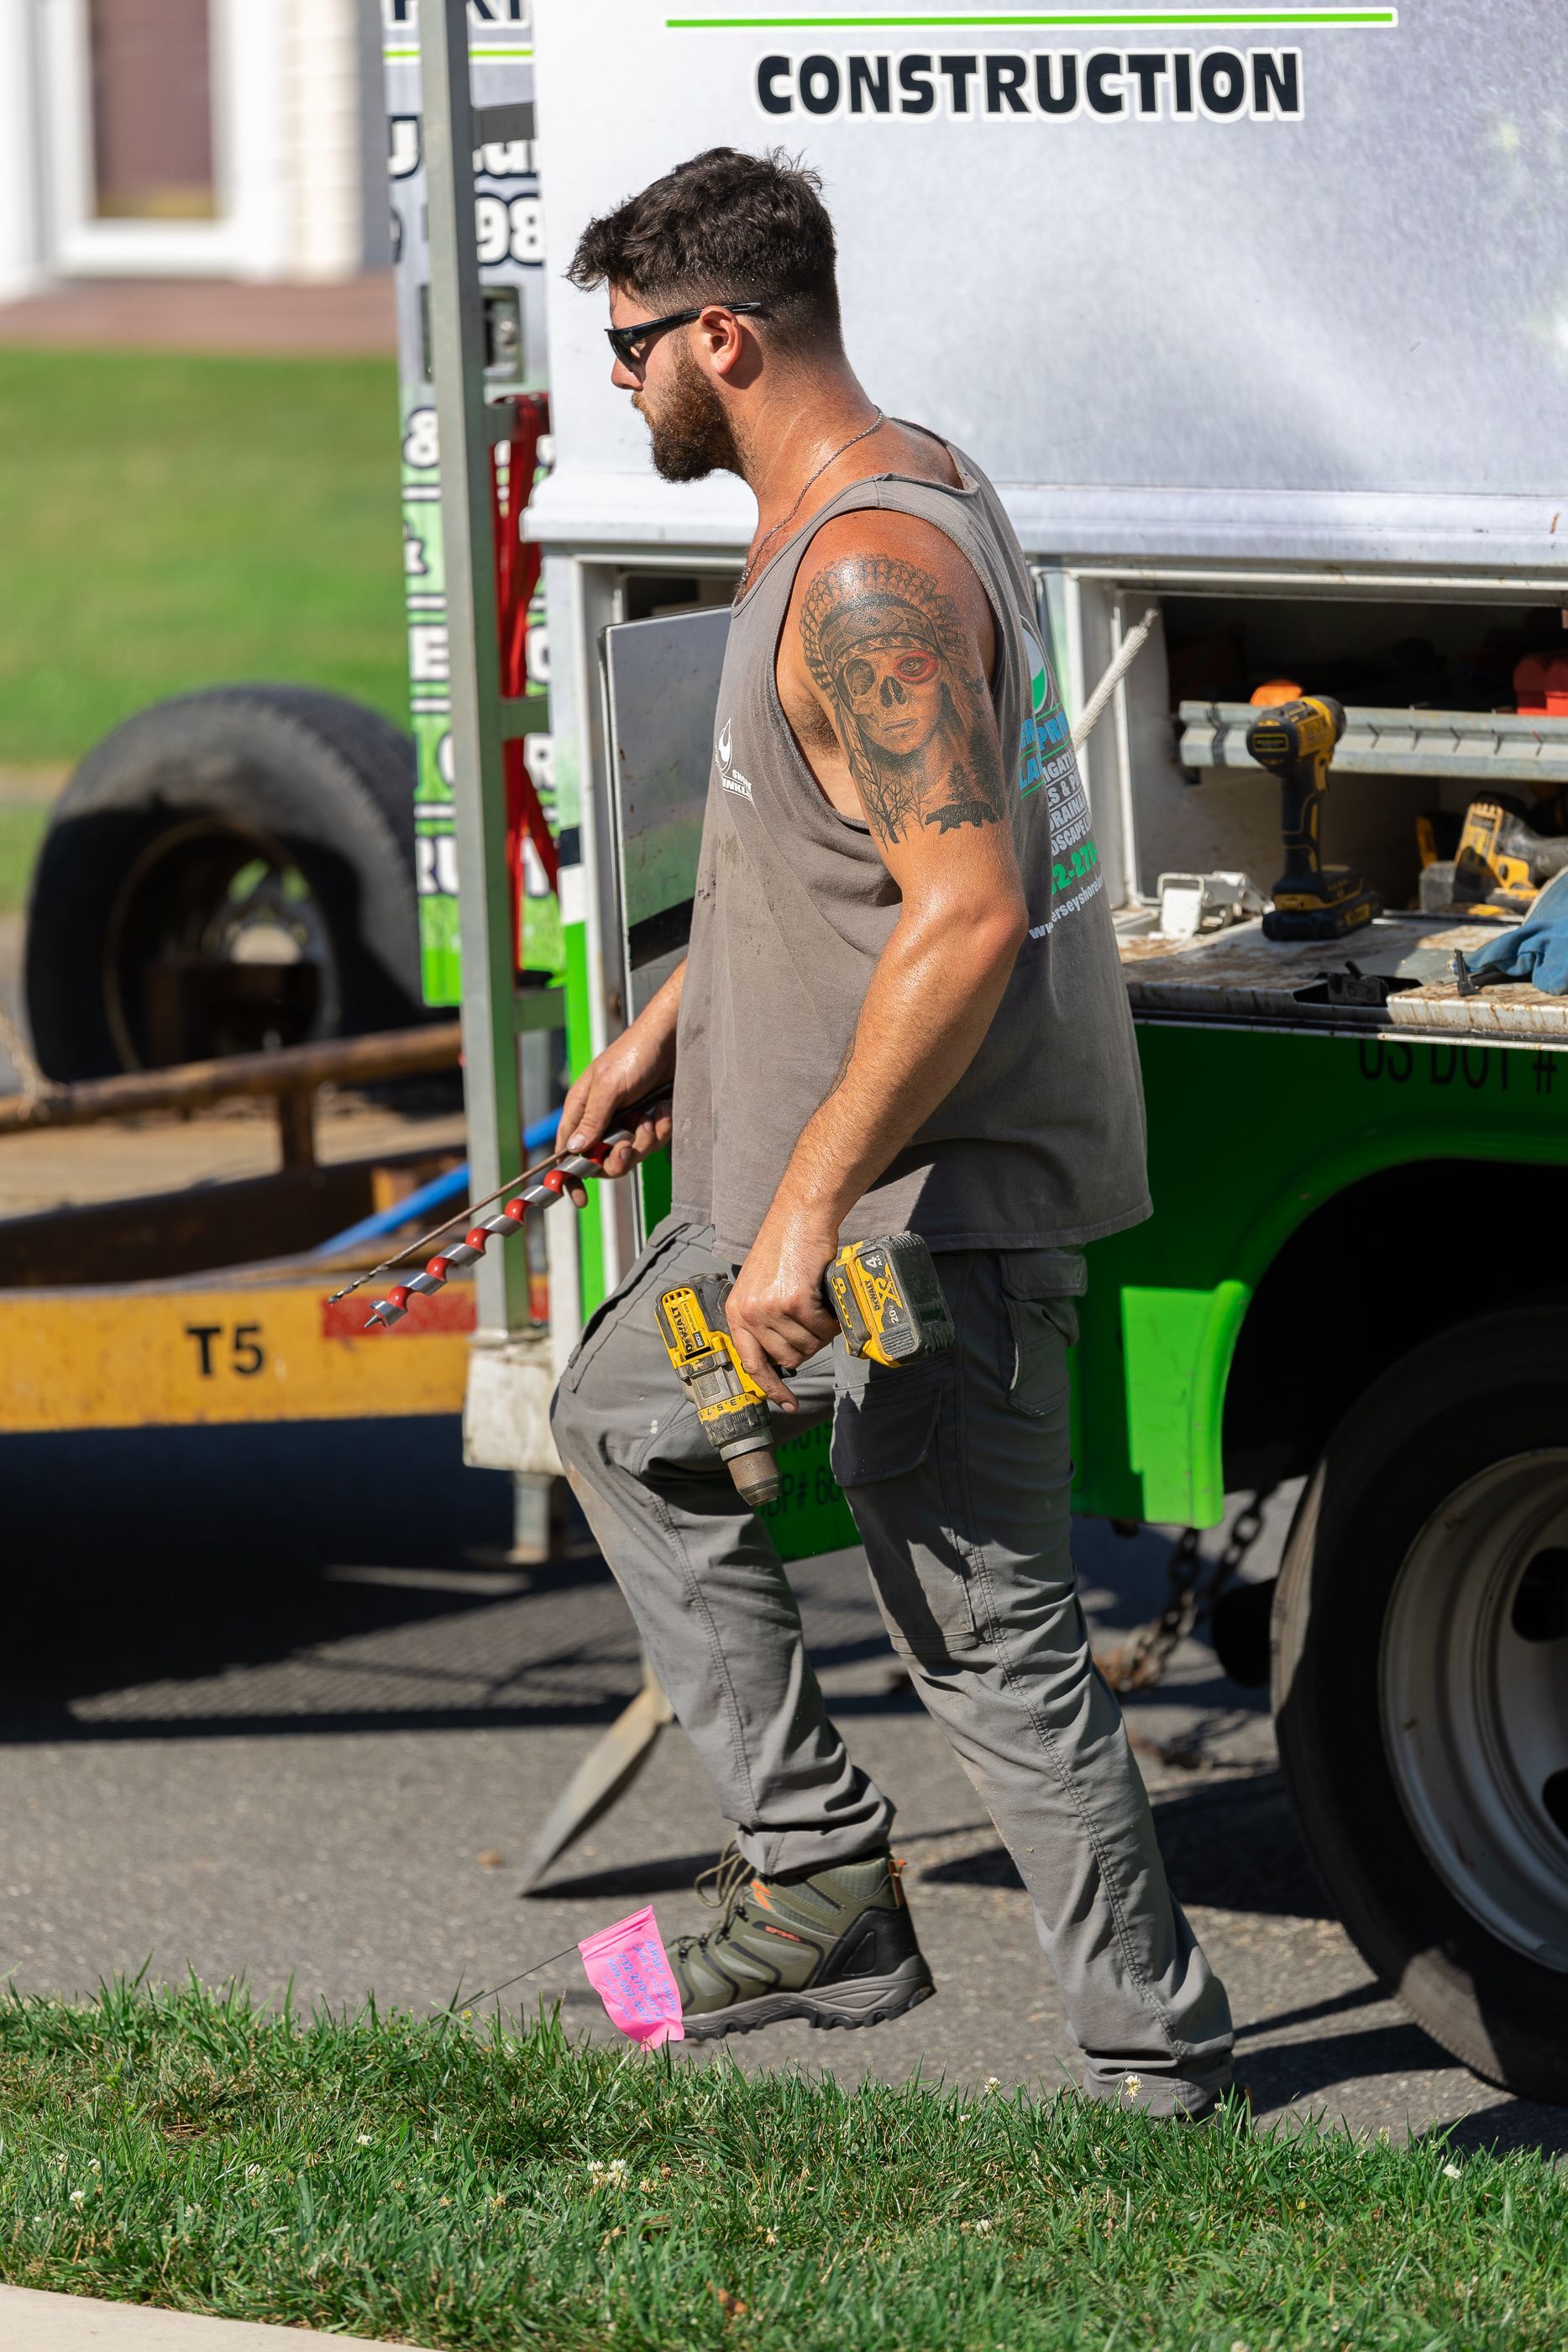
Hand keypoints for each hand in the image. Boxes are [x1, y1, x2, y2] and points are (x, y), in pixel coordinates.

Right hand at [555, 1034, 671, 1206]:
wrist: (675, 1038)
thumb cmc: (636, 1053)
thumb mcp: (610, 1086)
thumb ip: (592, 1120)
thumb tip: (573, 1150)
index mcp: (582, 1109)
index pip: (568, 1151)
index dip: (570, 1176)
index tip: (578, 1199)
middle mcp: (603, 1119)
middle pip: (603, 1162)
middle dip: (619, 1159)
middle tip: (628, 1146)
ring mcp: (629, 1121)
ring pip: (634, 1154)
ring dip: (646, 1138)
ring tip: (651, 1113)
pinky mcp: (652, 1120)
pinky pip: (656, 1141)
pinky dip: (663, 1126)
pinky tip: (664, 1106)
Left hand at [724, 1206, 840, 1409]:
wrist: (799, 1219)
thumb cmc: (785, 1250)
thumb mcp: (761, 1287)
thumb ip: (765, 1320)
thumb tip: (785, 1356)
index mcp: (737, 1313)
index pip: (752, 1364)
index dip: (771, 1389)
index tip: (787, 1404)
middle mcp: (750, 1313)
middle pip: (788, 1358)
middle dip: (807, 1346)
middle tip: (814, 1322)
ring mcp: (770, 1308)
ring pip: (808, 1345)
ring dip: (821, 1331)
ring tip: (819, 1306)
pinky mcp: (794, 1301)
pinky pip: (822, 1328)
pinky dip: (831, 1319)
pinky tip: (826, 1301)